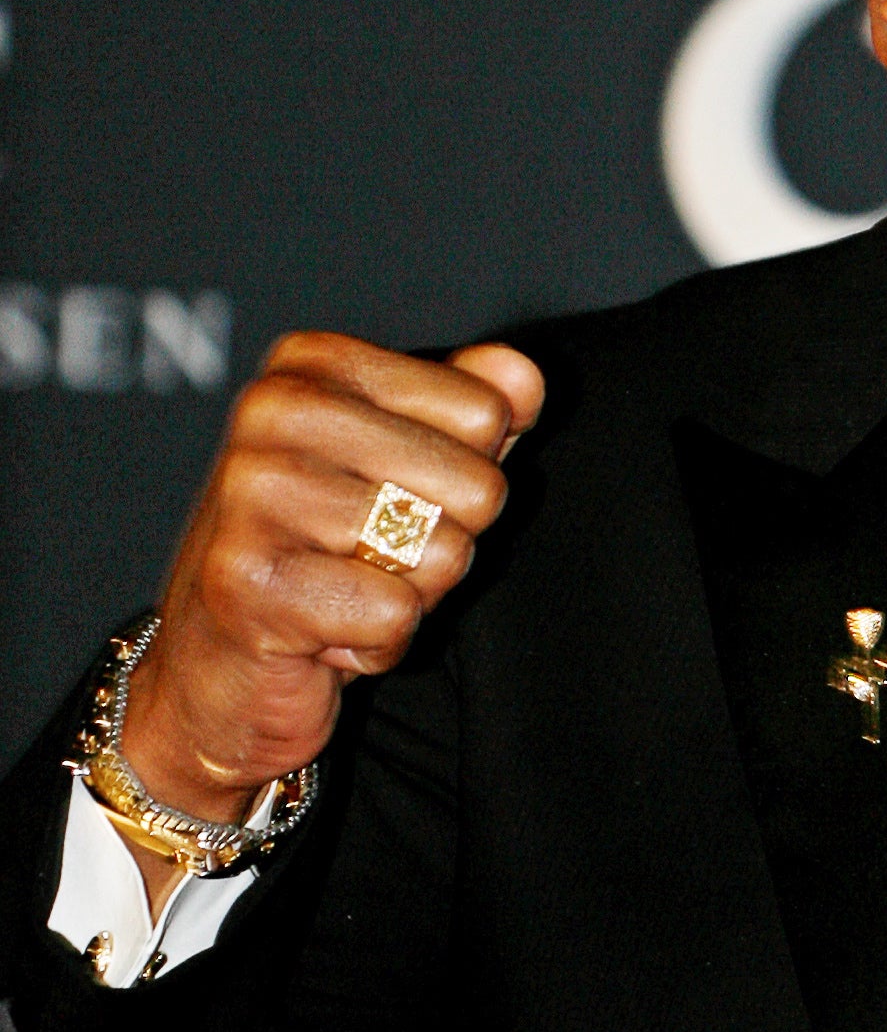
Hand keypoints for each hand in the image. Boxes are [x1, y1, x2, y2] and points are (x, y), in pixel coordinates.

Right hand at [120, 334, 542, 848]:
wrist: (217, 668)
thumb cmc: (325, 553)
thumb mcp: (412, 463)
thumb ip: (474, 408)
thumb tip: (524, 377)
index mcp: (315, 363)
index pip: (488, 413)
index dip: (463, 478)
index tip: (390, 497)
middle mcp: (274, 410)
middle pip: (479, 486)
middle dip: (445, 543)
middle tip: (366, 558)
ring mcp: (252, 492)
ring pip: (443, 553)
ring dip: (410, 596)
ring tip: (340, 590)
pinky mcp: (246, 579)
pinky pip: (396, 614)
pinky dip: (377, 644)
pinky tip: (321, 635)